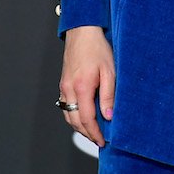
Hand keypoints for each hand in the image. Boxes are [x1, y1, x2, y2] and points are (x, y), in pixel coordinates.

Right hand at [59, 25, 114, 146]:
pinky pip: (65, 106)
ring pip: (68, 116)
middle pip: (75, 121)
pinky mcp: (63, 84)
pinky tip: (83, 117)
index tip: (103, 142)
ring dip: (79, 127)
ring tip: (93, 133)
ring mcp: (64, 87)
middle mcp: (69, 89)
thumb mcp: (110, 71)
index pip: (86, 119)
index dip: (95, 133)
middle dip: (87, 134)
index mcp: (81, 87)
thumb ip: (109, 96)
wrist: (82, 32)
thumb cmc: (98, 49)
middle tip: (100, 141)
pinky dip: (73, 116)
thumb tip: (109, 117)